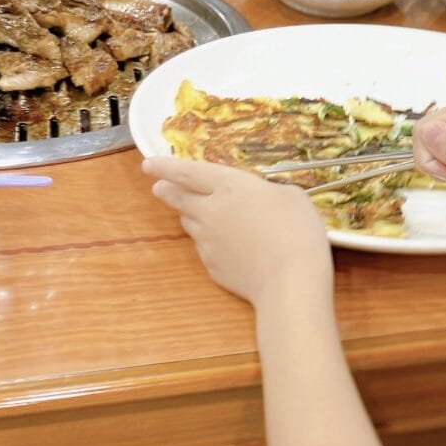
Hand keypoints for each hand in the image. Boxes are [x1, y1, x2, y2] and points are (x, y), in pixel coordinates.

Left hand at [142, 157, 332, 306]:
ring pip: (190, 223)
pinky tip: (228, 246)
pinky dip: (209, 242)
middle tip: (158, 186)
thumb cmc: (297, 231)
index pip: (189, 172)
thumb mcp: (291, 196)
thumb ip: (267, 191)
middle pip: (179, 198)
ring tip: (197, 213)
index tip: (148, 163)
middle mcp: (210, 212)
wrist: (289, 281)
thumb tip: (259, 198)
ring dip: (189, 215)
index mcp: (230, 186)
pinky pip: (205, 248)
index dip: (166, 166)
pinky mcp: (212, 266)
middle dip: (166, 189)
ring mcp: (208, 242)